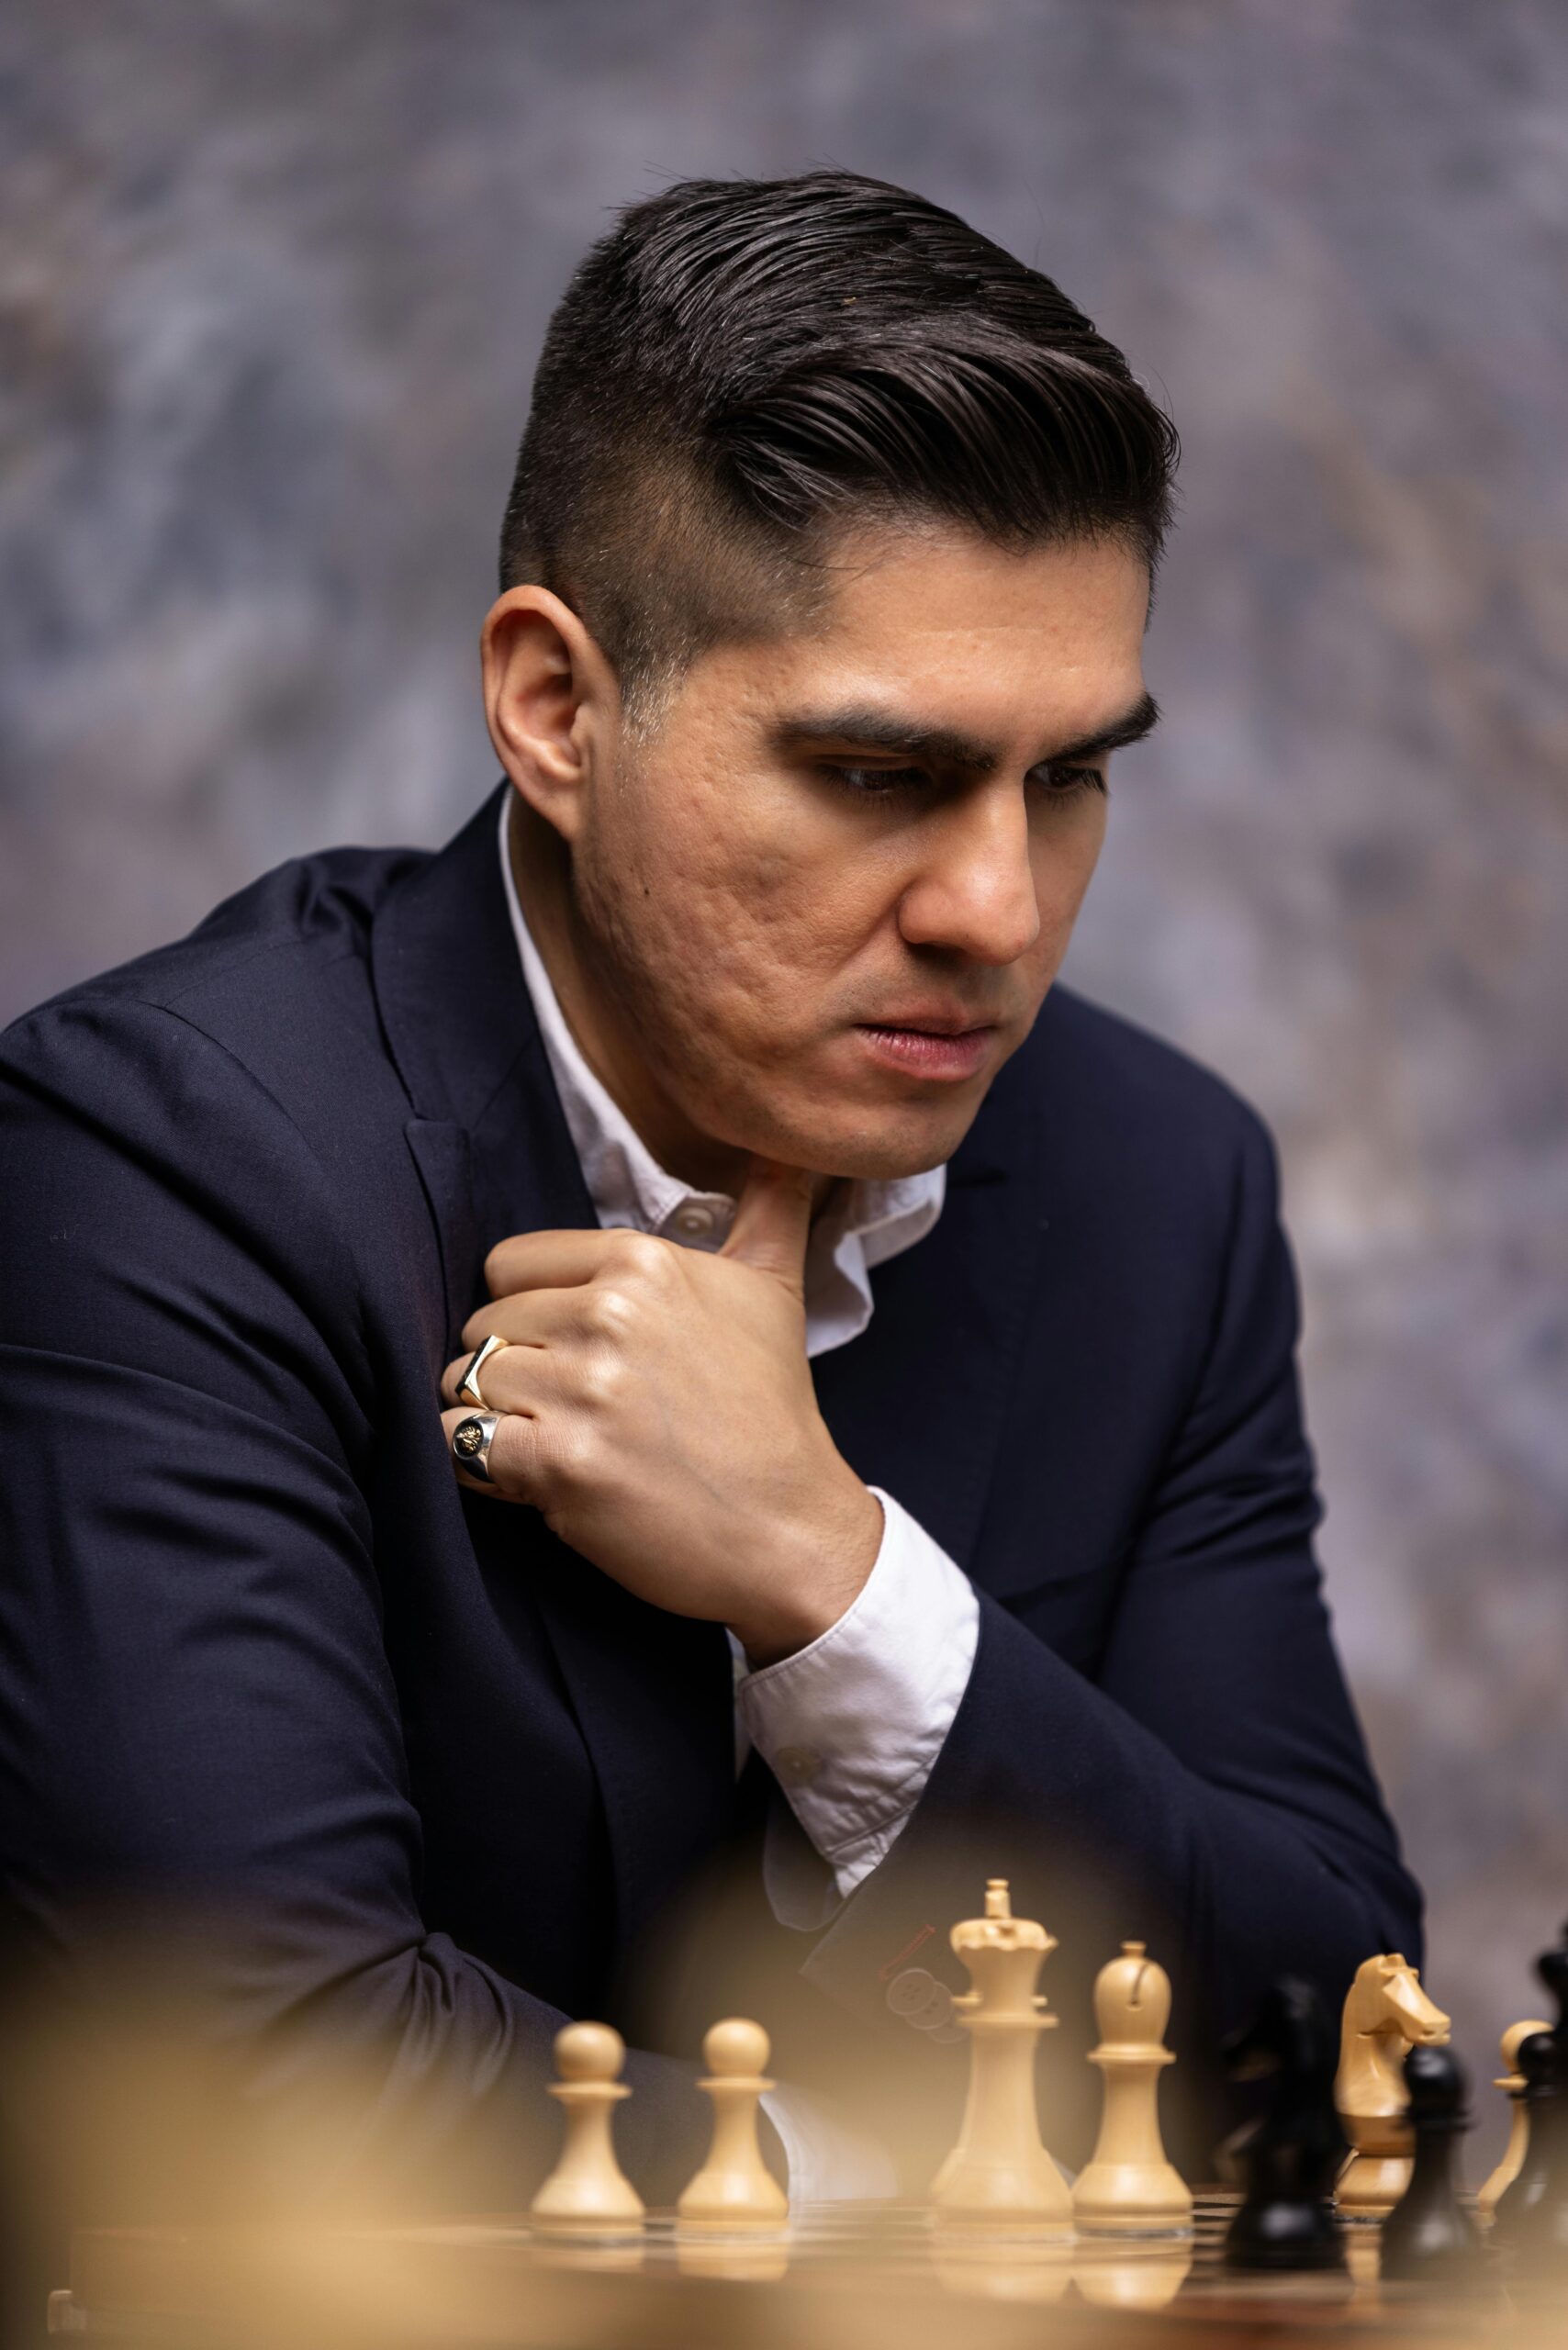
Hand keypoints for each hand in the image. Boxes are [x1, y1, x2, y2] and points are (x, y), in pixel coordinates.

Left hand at [439, 1158, 882, 1663]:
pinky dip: (478, 1465)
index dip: (531, 1313)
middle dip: (513, 1368)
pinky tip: (532, 1477)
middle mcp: (608, 1313)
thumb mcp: (777, 1287)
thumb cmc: (772, 1410)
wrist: (791, 1531)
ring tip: (558, 1441)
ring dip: (496, 1419)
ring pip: (464, 1381)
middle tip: (575, 1408)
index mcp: (643, 1260)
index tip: (579, 1353)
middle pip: (483, 1324)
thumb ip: (770, 1205)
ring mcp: (581, 1389)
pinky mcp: (559, 1463)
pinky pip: (457, 1443)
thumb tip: (788, 1145)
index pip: (509, 1264)